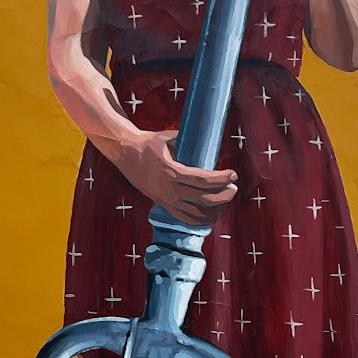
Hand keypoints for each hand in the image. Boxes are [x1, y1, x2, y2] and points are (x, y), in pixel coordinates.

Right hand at [115, 130, 237, 226]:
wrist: (124, 153)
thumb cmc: (147, 143)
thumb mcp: (168, 138)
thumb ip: (188, 142)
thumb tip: (209, 142)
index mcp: (171, 172)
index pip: (204, 180)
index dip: (222, 179)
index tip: (233, 175)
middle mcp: (169, 190)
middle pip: (204, 200)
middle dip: (224, 196)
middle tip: (234, 188)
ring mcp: (165, 200)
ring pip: (197, 214)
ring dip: (215, 210)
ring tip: (225, 201)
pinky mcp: (163, 204)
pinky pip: (185, 219)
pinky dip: (201, 220)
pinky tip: (211, 214)